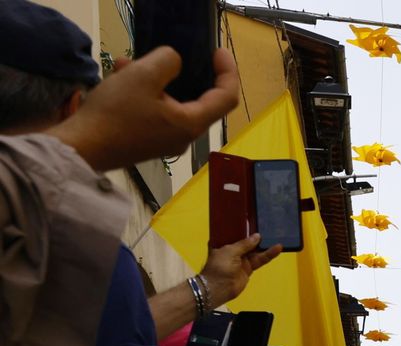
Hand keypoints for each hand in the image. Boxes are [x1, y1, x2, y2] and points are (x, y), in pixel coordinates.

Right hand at [50, 48, 240, 172]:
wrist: (82, 148)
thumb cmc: (115, 114)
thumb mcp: (142, 76)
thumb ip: (167, 62)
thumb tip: (174, 62)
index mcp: (191, 123)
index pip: (225, 97)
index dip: (228, 72)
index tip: (218, 52)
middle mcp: (184, 136)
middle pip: (196, 98)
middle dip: (176, 72)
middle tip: (157, 55)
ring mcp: (166, 140)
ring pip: (170, 101)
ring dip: (151, 78)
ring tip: (125, 64)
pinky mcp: (148, 140)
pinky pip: (154, 110)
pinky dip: (142, 92)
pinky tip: (119, 77)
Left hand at [201, 234, 281, 306]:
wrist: (219, 287)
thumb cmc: (219, 266)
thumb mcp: (230, 251)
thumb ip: (245, 244)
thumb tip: (257, 236)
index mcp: (223, 244)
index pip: (235, 234)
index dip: (244, 228)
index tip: (254, 221)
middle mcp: (233, 251)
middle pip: (247, 243)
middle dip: (257, 237)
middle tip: (268, 228)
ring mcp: (241, 260)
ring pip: (256, 251)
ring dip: (266, 246)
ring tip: (276, 239)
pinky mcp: (249, 269)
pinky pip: (260, 260)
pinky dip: (268, 255)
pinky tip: (277, 249)